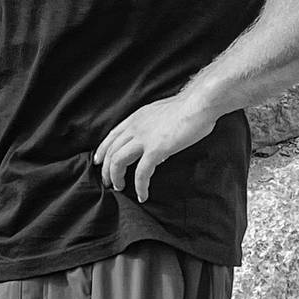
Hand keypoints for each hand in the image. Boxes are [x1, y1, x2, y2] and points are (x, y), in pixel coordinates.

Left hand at [93, 92, 217, 202]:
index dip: (103, 149)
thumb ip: (153, 128)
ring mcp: (143, 139)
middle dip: (106, 169)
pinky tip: (142, 195)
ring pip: (118, 161)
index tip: (98, 161)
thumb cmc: (189, 107)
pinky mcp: (155, 150)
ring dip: (116, 177)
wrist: (199, 103)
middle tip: (107, 182)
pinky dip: (139, 186)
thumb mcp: (162, 114)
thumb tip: (156, 146)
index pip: (112, 135)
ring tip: (119, 188)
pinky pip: (141, 173)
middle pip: (111, 151)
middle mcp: (135, 127)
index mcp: (136, 118)